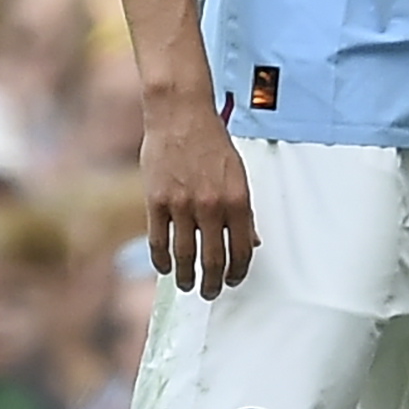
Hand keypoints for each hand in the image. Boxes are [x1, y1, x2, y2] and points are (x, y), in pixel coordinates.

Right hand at [141, 89, 260, 297]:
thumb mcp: (238, 173)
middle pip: (214, 259)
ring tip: (189, 286)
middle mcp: (212, 206)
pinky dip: (162, 260)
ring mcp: (182, 205)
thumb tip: (252, 242)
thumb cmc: (212, 143)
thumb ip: (243, 209)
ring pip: (185, 256)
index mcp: (238, 198)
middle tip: (211, 293)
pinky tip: (165, 268)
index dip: (238, 271)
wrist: (181, 115)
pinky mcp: (156, 201)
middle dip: (214, 283)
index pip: (242, 249)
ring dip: (187, 277)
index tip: (234, 280)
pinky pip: (158, 241)